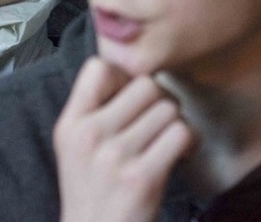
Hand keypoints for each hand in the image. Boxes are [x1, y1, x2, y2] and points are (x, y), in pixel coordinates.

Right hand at [54, 57, 196, 221]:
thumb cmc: (95, 192)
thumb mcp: (77, 148)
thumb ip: (97, 110)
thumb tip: (135, 72)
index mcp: (70, 125)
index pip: (99, 67)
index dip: (124, 76)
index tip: (131, 99)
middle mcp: (89, 137)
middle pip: (146, 85)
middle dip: (161, 100)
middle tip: (159, 123)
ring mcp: (114, 157)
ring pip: (168, 108)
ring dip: (177, 124)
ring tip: (168, 143)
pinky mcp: (141, 177)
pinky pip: (181, 133)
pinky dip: (190, 142)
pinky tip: (180, 156)